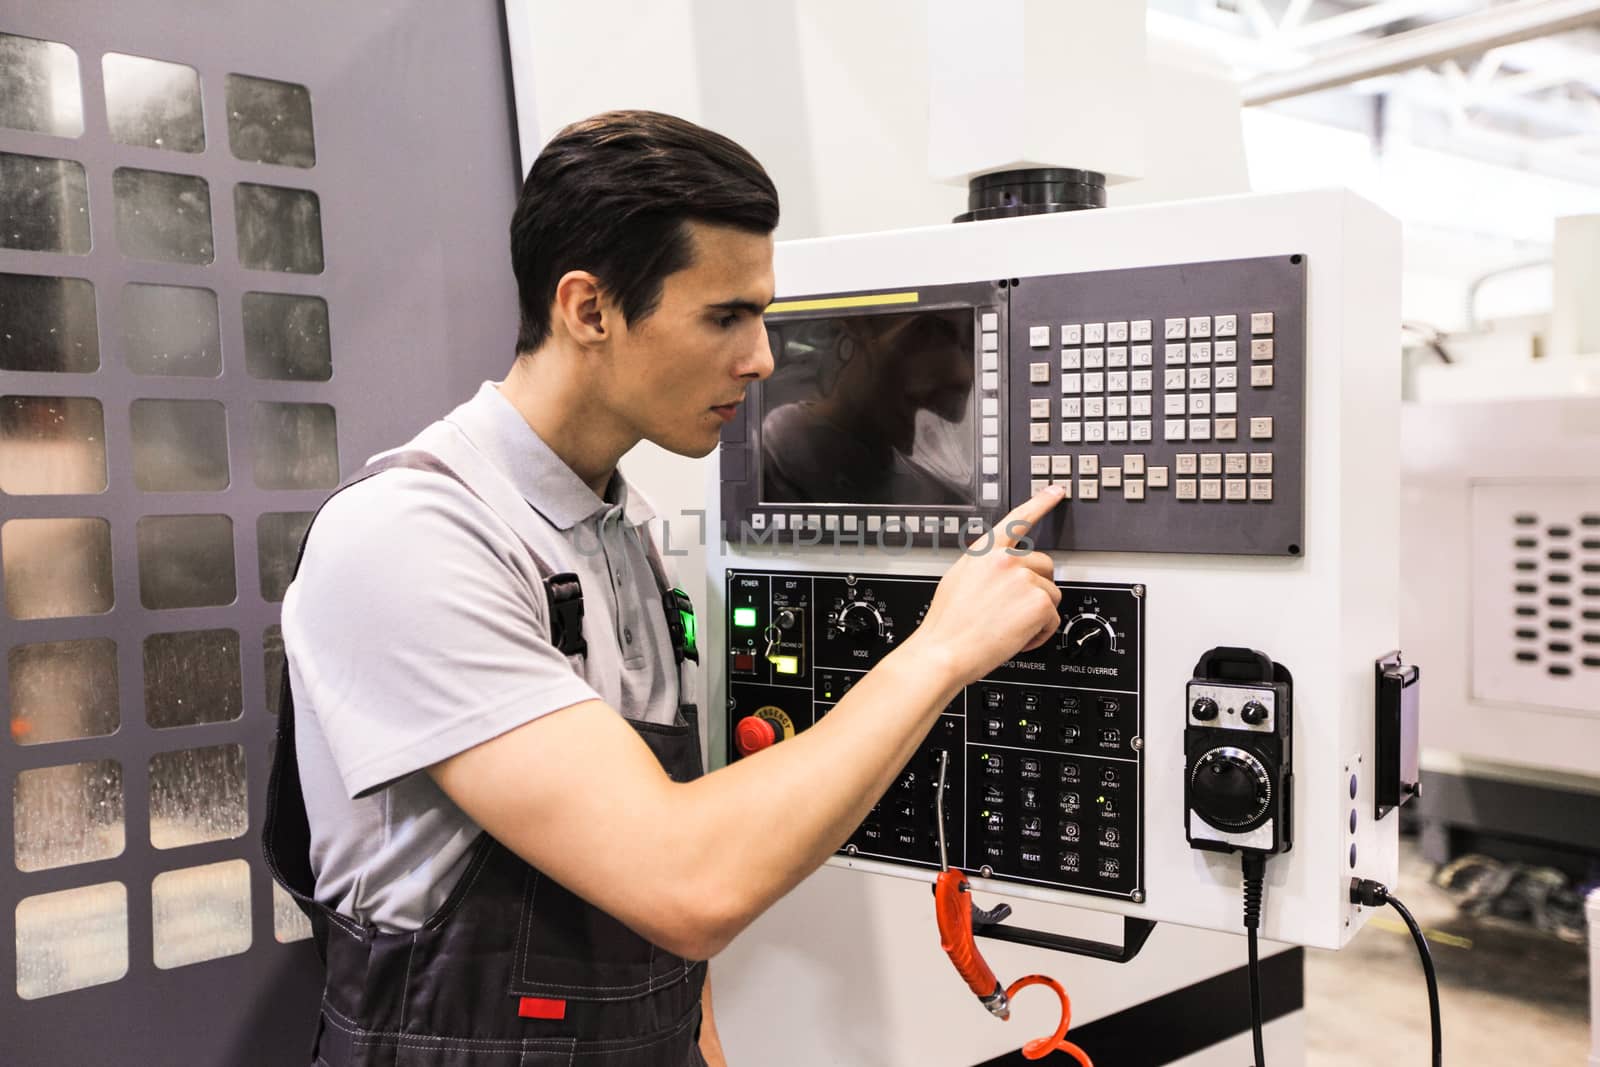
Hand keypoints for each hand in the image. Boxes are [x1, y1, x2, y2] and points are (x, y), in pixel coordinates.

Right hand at [905, 485, 1065, 686]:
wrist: (944, 650)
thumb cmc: (947, 625)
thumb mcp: (959, 580)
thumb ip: (984, 568)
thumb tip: (1003, 574)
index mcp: (984, 552)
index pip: (1017, 519)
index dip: (1040, 502)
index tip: (1057, 490)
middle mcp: (1005, 560)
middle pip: (1045, 565)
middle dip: (1037, 588)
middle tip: (1013, 611)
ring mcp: (1023, 578)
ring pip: (1051, 595)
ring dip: (1037, 615)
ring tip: (1009, 628)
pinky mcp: (1038, 601)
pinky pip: (1053, 618)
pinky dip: (1040, 633)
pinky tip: (1017, 638)